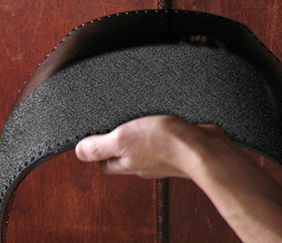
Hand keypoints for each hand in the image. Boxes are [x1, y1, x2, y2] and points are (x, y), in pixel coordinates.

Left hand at [75, 115, 226, 178]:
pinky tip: (166, 120)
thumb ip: (100, 146)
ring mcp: (163, 158)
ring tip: (142, 117)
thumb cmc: (165, 143)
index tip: (96, 136)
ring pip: (146, 148)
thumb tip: (78, 151)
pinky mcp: (180, 148)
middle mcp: (144, 164)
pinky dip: (163, 132)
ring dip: (143, 134)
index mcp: (127, 164)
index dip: (98, 151)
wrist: (203, 148)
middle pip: (124, 156)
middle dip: (120, 142)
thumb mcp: (122, 139)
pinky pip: (166, 141)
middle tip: (118, 123)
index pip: (105, 163)